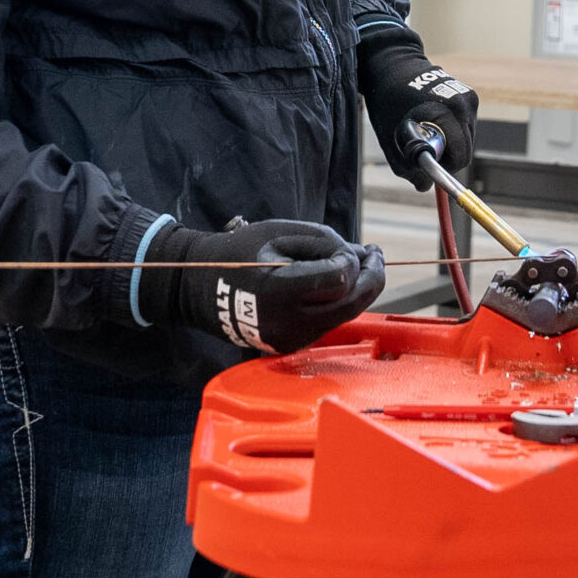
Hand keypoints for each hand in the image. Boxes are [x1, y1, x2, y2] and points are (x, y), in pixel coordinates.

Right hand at [145, 219, 385, 353]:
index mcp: (281, 291)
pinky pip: (327, 323)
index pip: (339, 280)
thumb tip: (361, 256)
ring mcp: (291, 339)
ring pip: (343, 315)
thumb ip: (324, 241)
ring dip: (356, 290)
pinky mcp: (291, 345)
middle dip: (372, 277)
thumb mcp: (279, 232)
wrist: (201, 288)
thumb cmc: (240, 253)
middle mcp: (289, 322)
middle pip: (351, 304)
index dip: (351, 261)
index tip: (351, 247)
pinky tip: (336, 283)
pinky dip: (337, 302)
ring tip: (357, 263)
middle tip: (376, 254)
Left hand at [359, 25, 478, 187]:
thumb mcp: (390, 137)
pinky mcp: (469, 96)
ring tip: (423, 128)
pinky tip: (431, 119)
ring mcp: (469, 98)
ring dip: (448, 142)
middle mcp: (465, 103)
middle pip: (465, 149)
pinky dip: (450, 130)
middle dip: (445, 155)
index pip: (461, 157)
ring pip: (466, 138)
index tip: (424, 162)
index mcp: (450, 111)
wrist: (392, 64)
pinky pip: (464, 126)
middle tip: (420, 146)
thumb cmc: (387, 100)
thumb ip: (406, 166)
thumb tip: (424, 186)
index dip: (443, 166)